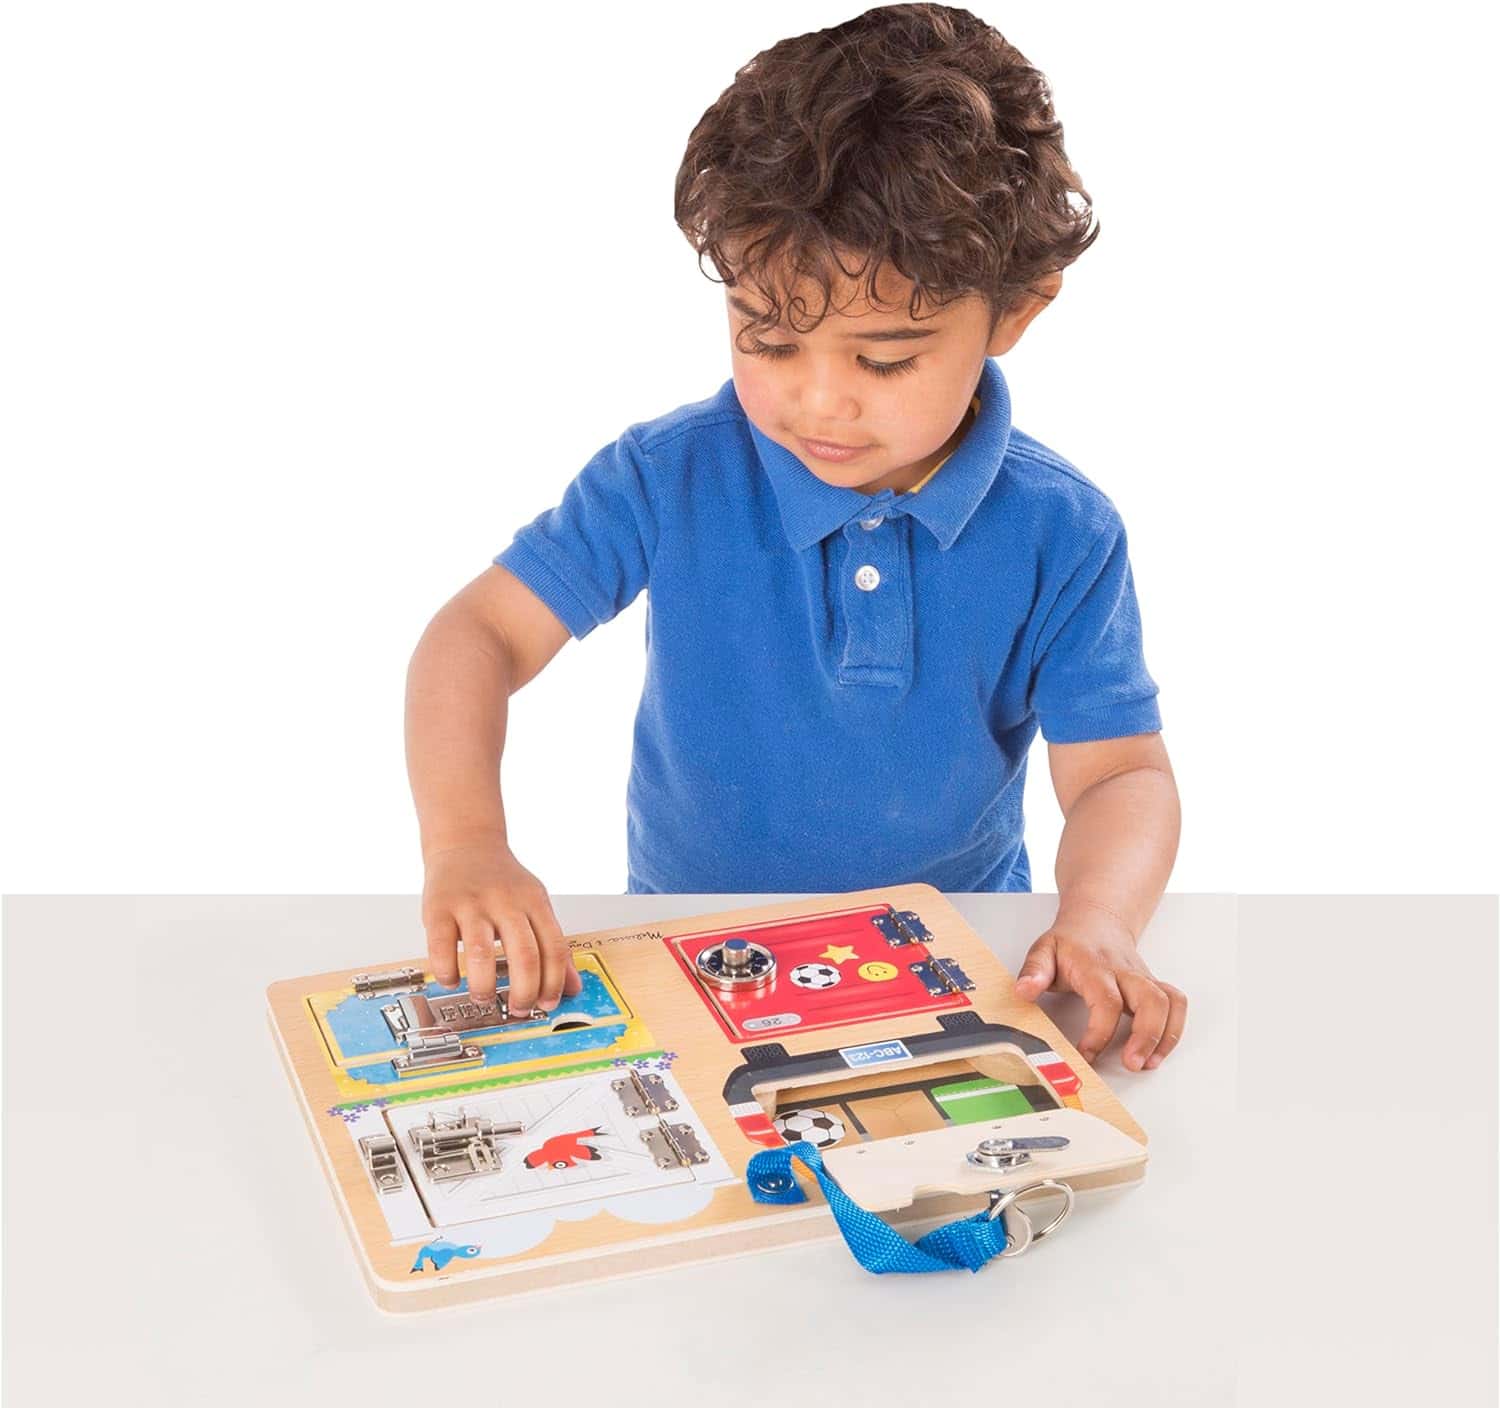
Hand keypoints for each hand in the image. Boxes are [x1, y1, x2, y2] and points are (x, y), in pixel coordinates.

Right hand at [420, 835, 582, 1010]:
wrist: (466, 843)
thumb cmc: (501, 880)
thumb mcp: (535, 904)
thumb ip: (552, 944)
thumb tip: (572, 987)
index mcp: (535, 902)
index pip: (554, 949)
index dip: (554, 983)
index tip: (548, 1004)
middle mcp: (506, 901)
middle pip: (525, 955)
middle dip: (524, 992)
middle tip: (519, 1008)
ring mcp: (471, 904)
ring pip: (481, 954)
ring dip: (485, 986)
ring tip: (484, 996)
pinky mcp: (439, 907)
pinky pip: (441, 947)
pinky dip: (447, 971)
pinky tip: (452, 979)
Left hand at [1013, 905, 1186, 1070]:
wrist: (1098, 920)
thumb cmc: (1071, 942)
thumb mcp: (1043, 949)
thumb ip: (1034, 970)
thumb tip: (1024, 990)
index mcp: (1096, 967)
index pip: (1106, 1000)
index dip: (1100, 1032)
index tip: (1086, 1054)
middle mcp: (1126, 972)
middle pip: (1150, 1000)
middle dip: (1146, 1035)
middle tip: (1132, 1064)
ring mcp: (1143, 979)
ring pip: (1169, 1002)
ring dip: (1165, 1036)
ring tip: (1148, 1063)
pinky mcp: (1154, 986)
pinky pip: (1176, 1004)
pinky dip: (1175, 1029)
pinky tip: (1159, 1051)